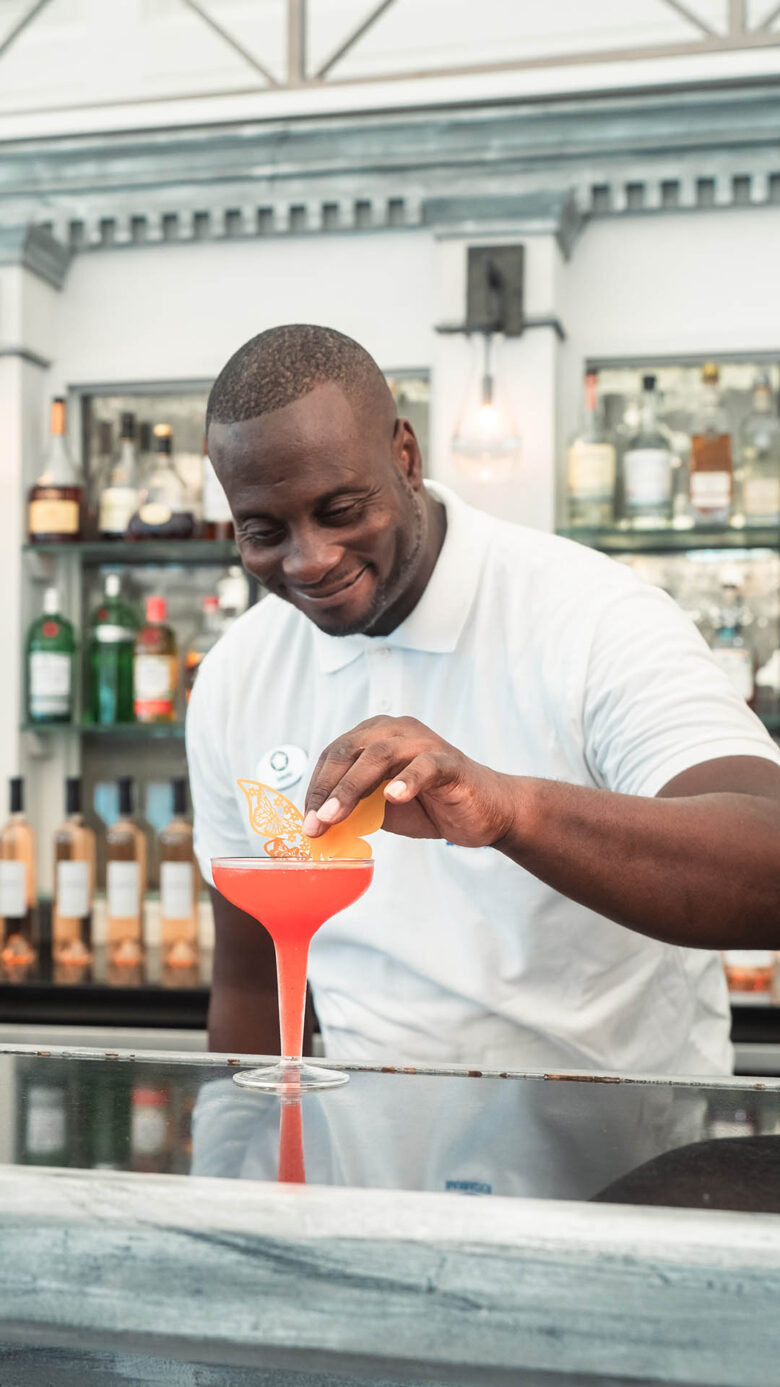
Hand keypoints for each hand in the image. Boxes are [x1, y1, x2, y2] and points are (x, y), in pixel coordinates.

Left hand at [302, 716, 514, 848]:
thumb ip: (354, 808)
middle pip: (349, 750)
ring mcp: (424, 742)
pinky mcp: (449, 761)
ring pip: (379, 756)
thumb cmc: (430, 805)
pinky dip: (406, 781)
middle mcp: (396, 730)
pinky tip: (392, 797)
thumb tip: (317, 825)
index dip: (315, 787)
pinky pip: (424, 766)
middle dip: (326, 789)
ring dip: (351, 788)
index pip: (334, 754)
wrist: (485, 812)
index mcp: (376, 735)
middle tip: (314, 823)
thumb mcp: (382, 808)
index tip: (306, 821)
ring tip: (335, 816)